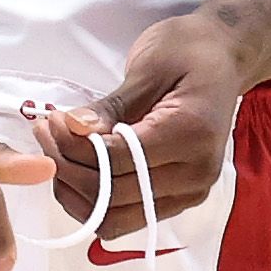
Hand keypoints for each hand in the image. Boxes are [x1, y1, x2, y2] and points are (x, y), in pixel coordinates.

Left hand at [58, 15, 245, 241]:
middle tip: (46, 134)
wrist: (224, 58)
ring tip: (57, 153)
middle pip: (112, 196)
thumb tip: (72, 130)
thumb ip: (111, 107)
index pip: (117, 161)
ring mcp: (189, 193)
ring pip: (114, 219)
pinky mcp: (177, 199)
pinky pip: (125, 217)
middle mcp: (195, 174)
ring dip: (76, 192)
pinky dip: (94, 200)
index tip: (50, 122)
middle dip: (68, 169)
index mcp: (191, 135)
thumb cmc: (189, 51)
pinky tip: (77, 168)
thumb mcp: (149, 66)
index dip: (74, 148)